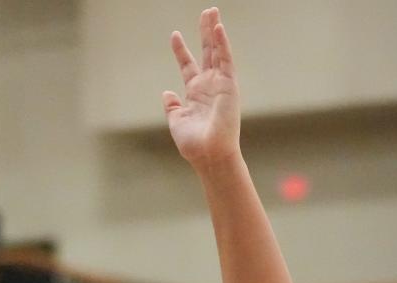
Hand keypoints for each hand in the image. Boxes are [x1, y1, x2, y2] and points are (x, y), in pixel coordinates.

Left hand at [163, 8, 239, 168]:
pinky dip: (222, 44)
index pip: (188, 66)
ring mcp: (220, 84)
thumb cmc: (194, 144)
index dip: (181, 51)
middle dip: (204, 33)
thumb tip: (167, 93)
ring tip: (211, 12)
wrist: (209, 154)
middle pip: (206, 53)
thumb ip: (172, 107)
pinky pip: (226, 60)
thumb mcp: (177, 123)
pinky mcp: (229, 85)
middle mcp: (209, 86)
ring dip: (214, 31)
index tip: (175, 35)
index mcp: (195, 94)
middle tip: (206, 12)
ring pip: (217, 51)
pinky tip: (218, 28)